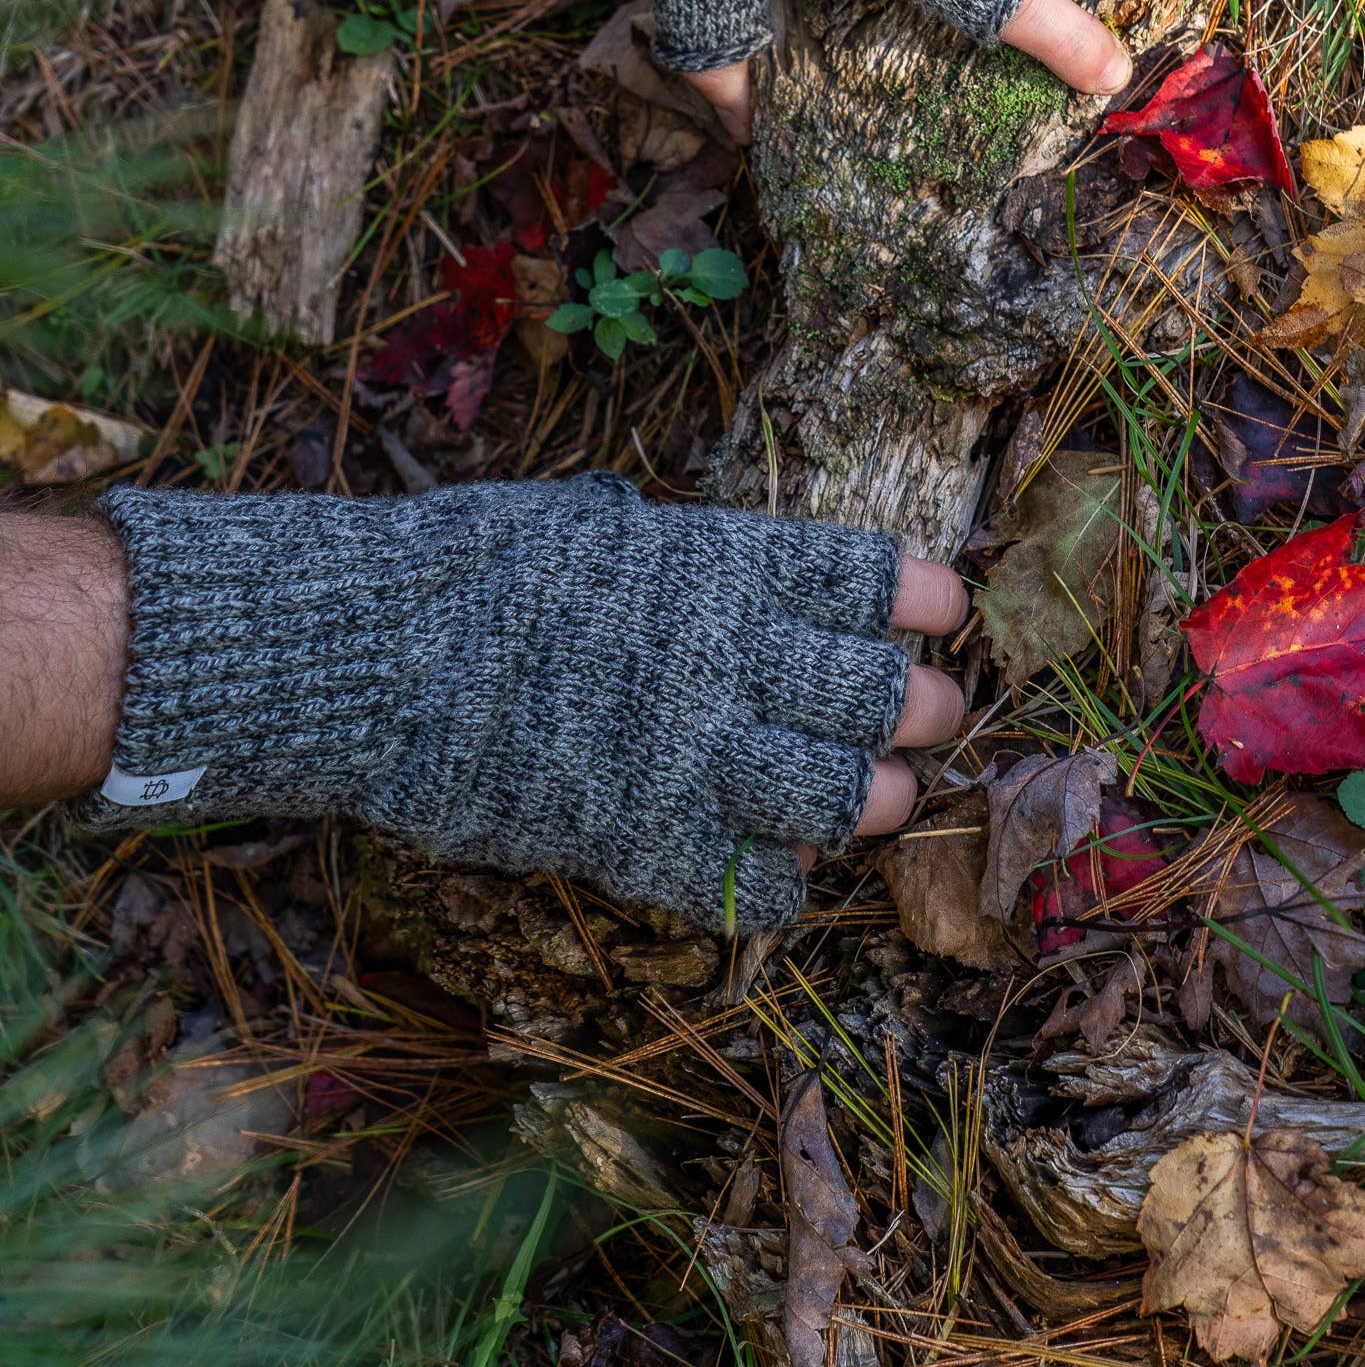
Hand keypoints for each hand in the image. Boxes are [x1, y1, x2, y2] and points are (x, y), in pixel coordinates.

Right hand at [84, 478, 971, 934]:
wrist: (380, 656)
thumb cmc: (470, 567)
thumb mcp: (586, 524)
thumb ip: (663, 544)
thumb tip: (672, 539)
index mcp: (724, 566)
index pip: (875, 580)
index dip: (926, 599)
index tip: (939, 612)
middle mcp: (733, 660)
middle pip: (884, 695)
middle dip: (921, 708)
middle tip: (921, 714)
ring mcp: (697, 759)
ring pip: (850, 799)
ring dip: (875, 800)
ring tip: (876, 795)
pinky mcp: (650, 843)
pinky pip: (763, 889)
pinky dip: (781, 882)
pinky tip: (767, 860)